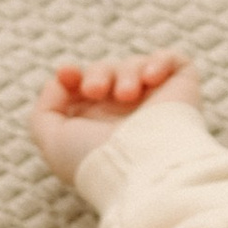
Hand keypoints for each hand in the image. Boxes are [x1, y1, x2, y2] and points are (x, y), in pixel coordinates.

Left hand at [28, 50, 199, 185]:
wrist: (141, 167)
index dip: (72, 75)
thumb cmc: (96, 159)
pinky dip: (159, 61)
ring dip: (125, 73)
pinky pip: (173, 61)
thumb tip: (61, 81)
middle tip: (96, 91)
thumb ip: (45, 109)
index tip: (67, 74)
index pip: (84, 88)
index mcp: (98, 126)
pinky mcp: (182, 92)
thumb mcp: (52, 140)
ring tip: (127, 95)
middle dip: (98, 73)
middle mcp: (127, 115)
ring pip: (135, 65)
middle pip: (106, 71)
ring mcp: (156, 103)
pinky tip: (150, 79)